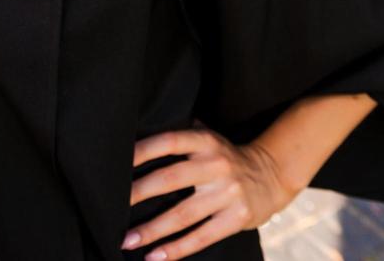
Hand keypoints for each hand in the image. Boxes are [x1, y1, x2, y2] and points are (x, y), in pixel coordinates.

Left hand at [121, 120, 299, 257]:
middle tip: (112, 207)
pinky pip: (201, 236)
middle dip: (139, 193)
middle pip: (171, 179)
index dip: (142, 150)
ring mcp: (228, 193)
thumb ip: (180, 138)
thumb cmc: (224, 157)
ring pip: (183, 214)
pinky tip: (155, 256)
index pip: (168, 141)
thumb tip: (134, 134)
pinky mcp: (236, 219)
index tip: (115, 163)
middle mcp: (216, 165)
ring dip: (152, 230)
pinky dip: (176, 249)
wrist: (271, 175)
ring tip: (127, 240)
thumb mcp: (208, 139)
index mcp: (205, 142)